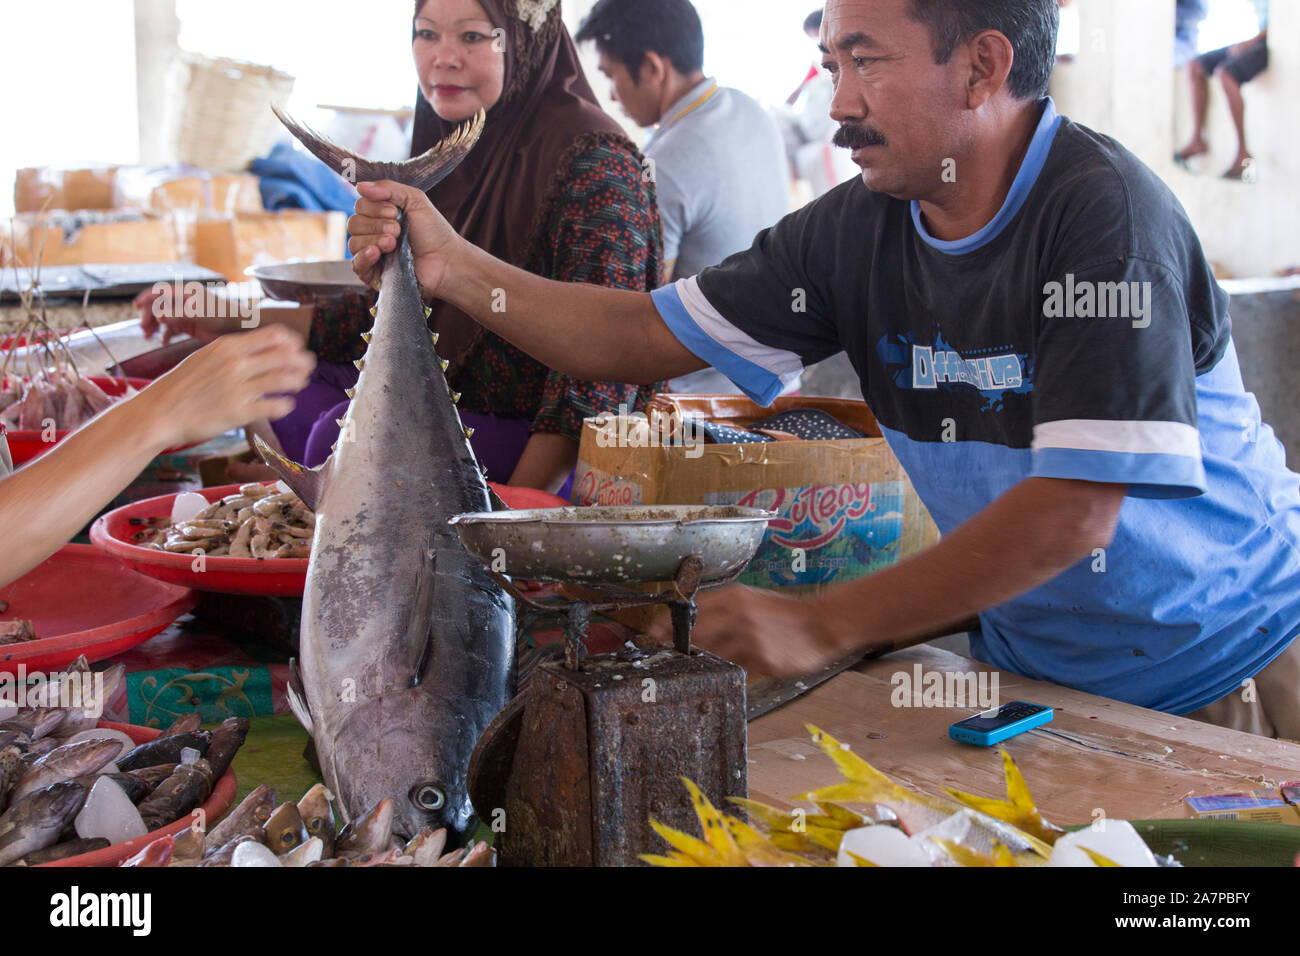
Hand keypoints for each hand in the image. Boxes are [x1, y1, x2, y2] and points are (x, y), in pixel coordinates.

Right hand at [134, 286, 245, 344]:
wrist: (238, 327)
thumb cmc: (221, 315)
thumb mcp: (199, 313)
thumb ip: (178, 315)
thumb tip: (159, 316)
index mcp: (184, 292)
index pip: (160, 291)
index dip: (147, 297)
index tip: (136, 306)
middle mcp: (182, 302)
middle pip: (158, 306)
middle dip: (149, 316)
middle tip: (144, 328)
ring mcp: (184, 314)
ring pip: (163, 319)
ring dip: (154, 326)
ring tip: (148, 335)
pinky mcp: (188, 326)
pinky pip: (171, 329)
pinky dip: (165, 335)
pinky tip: (163, 342)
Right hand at [136, 325, 315, 447]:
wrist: (159, 412)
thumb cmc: (182, 385)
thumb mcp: (206, 357)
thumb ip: (233, 352)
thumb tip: (261, 348)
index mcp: (228, 347)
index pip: (274, 335)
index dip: (291, 341)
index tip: (297, 347)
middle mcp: (236, 364)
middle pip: (285, 356)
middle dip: (302, 360)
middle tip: (308, 366)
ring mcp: (239, 388)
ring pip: (285, 380)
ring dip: (298, 381)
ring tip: (301, 383)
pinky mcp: (239, 412)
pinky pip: (275, 406)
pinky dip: (285, 405)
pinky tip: (286, 405)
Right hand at [348, 181, 461, 295]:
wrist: (447, 261)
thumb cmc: (434, 232)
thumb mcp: (415, 200)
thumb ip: (389, 188)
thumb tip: (359, 186)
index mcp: (380, 215)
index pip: (360, 206)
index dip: (374, 207)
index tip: (395, 212)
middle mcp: (373, 234)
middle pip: (354, 223)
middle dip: (376, 224)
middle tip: (398, 230)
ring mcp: (372, 255)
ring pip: (353, 243)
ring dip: (374, 239)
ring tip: (394, 243)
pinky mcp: (374, 274)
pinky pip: (356, 266)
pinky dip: (363, 257)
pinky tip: (376, 253)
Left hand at [647, 585, 850, 678]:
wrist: (821, 624)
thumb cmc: (784, 612)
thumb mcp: (752, 600)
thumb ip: (723, 609)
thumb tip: (690, 623)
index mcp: (735, 597)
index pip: (692, 610)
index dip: (668, 623)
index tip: (651, 633)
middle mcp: (739, 615)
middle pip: (696, 633)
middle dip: (678, 645)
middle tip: (664, 654)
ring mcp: (750, 638)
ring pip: (714, 653)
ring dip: (704, 660)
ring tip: (699, 664)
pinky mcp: (762, 660)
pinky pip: (736, 667)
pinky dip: (730, 667)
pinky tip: (733, 667)